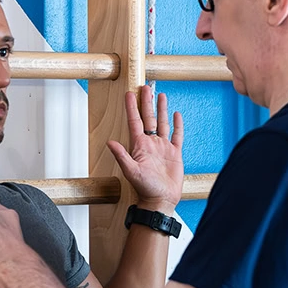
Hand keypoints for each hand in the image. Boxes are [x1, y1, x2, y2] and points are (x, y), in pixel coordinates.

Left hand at [107, 86, 183, 211]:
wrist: (161, 200)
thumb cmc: (145, 188)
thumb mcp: (131, 171)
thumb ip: (122, 156)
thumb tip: (110, 142)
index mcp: (139, 146)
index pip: (135, 121)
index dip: (132, 107)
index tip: (129, 93)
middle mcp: (151, 144)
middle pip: (148, 117)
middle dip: (147, 102)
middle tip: (145, 87)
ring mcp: (163, 147)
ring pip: (162, 123)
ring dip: (161, 109)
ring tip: (161, 95)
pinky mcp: (175, 153)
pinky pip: (176, 135)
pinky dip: (177, 125)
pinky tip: (176, 115)